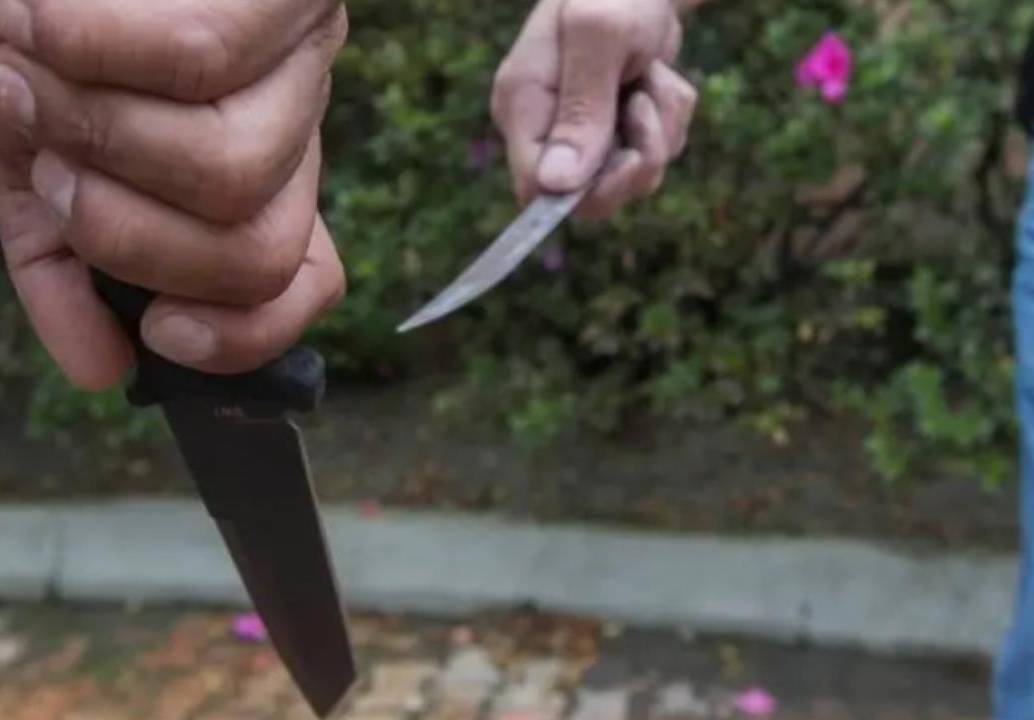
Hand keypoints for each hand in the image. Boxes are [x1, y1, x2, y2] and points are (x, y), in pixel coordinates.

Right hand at [0, 0, 347, 388]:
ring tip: (27, 78)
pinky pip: (200, 58)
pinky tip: (36, 24)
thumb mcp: (40, 172)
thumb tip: (103, 371)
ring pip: (233, 172)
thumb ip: (66, 269)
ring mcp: (300, 67)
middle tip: (51, 168)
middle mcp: (291, 134)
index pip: (303, 287)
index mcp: (250, 186)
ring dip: (98, 139)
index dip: (243, 339)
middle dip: (127, 239)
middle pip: (260, 253)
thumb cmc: (29, 54)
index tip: (158, 335)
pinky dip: (87, 50)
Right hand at [492, 0, 697, 218]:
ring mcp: (579, 133)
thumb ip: (581, 111)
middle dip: (634, 161)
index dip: (583, 192)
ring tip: (651, 79)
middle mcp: (544, 129)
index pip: (534, 189)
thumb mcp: (601, 36)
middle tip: (646, 108)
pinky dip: (669, 121)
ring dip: (659, 132)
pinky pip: (651, 155)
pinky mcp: (614, 131)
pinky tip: (657, 80)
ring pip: (628, 180)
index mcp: (521, 106)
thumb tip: (557, 186)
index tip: (626, 157)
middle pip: (587, 198)